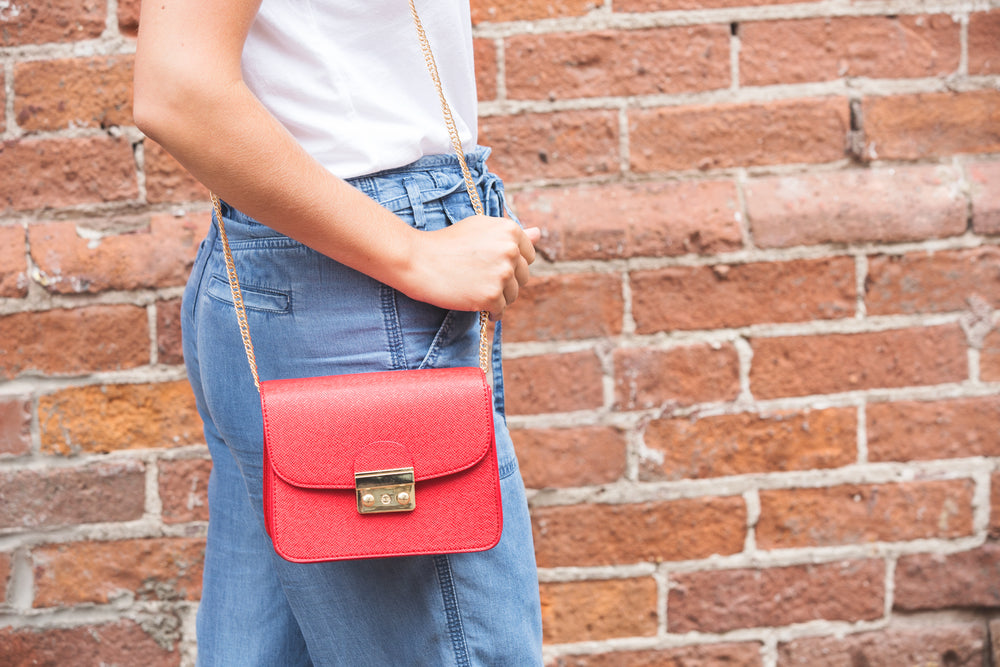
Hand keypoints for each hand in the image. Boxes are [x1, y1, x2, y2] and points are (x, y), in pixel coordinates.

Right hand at [403, 215, 539, 319]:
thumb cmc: (447, 242)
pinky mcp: (491, 296)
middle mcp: (510, 251)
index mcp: (509, 230)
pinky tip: (474, 302)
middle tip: (479, 278)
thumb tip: (539, 233)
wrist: (418, 260)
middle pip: (522, 276)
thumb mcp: (480, 228)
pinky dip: (490, 311)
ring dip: (498, 296)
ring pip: (513, 294)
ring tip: (475, 289)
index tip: (491, 265)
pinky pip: (500, 310)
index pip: (528, 255)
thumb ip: (510, 234)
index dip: (511, 263)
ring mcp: (502, 274)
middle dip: (505, 281)